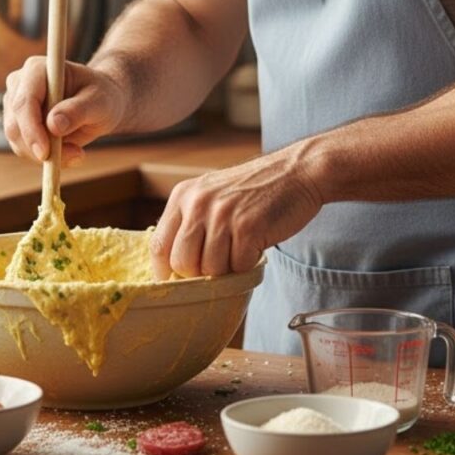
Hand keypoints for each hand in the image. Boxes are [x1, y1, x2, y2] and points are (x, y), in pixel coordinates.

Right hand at [3, 57, 127, 165]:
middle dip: (41, 147)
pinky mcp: (16, 123)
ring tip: (77, 152)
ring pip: (17, 139)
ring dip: (45, 154)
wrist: (97, 103)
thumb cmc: (100, 96)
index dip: (32, 129)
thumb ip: (78, 110)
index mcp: (37, 69)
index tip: (45, 153)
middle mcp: (19, 84)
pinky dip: (44, 156)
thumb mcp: (99, 101)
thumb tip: (54, 125)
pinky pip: (23, 148)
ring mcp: (14, 104)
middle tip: (75, 155)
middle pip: (16, 124)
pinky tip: (68, 151)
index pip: (24, 102)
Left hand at [150, 147, 325, 278]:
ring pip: (210, 269)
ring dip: (227, 269)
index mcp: (183, 196)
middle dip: (199, 274)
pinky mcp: (248, 228)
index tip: (174, 282)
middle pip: (182, 263)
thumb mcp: (211, 195)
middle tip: (218, 264)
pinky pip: (238, 267)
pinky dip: (247, 265)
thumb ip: (190, 222)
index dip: (165, 271)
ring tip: (240, 249)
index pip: (158, 246)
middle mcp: (198, 204)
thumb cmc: (253, 191)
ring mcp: (222, 215)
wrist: (296, 171)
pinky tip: (255, 245)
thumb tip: (174, 267)